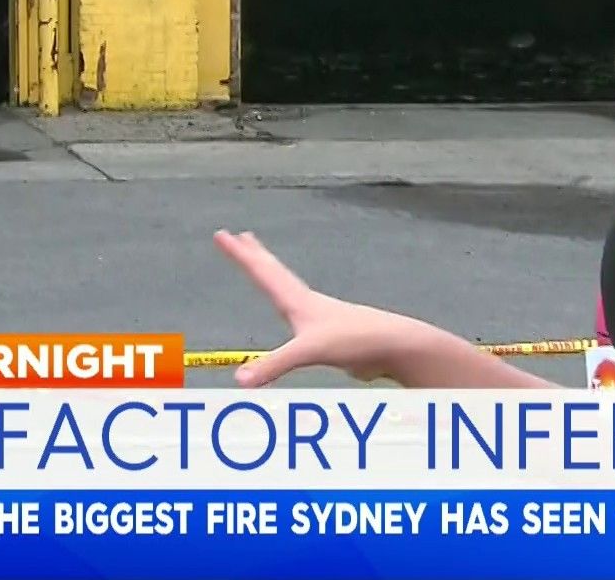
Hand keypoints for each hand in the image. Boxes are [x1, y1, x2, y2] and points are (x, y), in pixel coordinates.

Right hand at [212, 229, 426, 386]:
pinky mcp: (327, 332)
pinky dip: (286, 300)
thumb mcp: (308, 351)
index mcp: (296, 300)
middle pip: (273, 271)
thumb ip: (273, 365)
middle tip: (237, 236)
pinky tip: (292, 310)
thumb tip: (239, 381)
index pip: (262, 271)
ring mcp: (317, 315)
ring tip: (262, 262)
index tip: (221, 234)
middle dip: (253, 254)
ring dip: (270, 272)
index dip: (240, 254)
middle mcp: (305, 302)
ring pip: (287, 287)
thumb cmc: (353, 340)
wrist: (392, 345)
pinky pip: (298, 311)